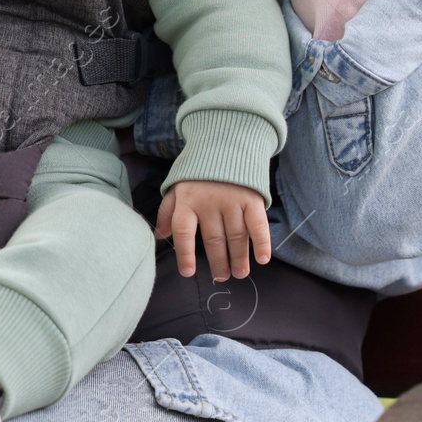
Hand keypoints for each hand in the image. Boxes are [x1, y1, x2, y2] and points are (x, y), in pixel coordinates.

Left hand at [155, 180, 271, 281]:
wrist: (225, 144)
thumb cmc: (198, 173)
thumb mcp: (176, 188)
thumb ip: (167, 212)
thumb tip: (159, 236)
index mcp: (187, 201)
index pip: (184, 231)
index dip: (185, 253)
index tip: (188, 272)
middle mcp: (209, 202)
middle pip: (213, 239)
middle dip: (218, 261)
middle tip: (221, 277)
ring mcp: (232, 200)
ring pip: (235, 236)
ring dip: (238, 257)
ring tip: (239, 273)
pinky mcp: (252, 198)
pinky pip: (258, 224)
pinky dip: (261, 242)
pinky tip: (262, 259)